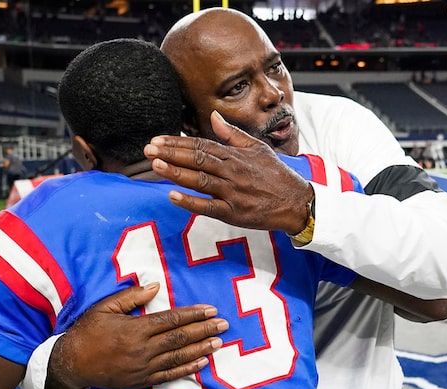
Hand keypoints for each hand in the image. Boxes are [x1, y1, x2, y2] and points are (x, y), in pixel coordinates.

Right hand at [45, 283, 228, 388]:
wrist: (72, 364)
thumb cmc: (88, 331)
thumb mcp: (105, 308)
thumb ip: (132, 297)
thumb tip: (156, 286)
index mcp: (135, 329)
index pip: (172, 320)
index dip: (193, 315)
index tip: (211, 310)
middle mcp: (143, 349)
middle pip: (180, 338)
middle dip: (204, 330)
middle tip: (223, 325)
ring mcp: (144, 367)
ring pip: (178, 357)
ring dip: (201, 349)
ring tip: (218, 342)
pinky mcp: (142, 381)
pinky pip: (170, 375)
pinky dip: (187, 368)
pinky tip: (202, 362)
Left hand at [144, 110, 311, 234]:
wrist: (297, 202)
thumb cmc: (276, 175)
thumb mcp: (258, 148)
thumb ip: (233, 134)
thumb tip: (214, 117)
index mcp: (236, 155)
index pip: (201, 145)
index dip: (178, 142)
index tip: (157, 139)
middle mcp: (232, 171)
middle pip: (197, 159)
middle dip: (171, 154)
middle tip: (148, 150)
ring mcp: (233, 192)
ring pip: (200, 180)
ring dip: (177, 173)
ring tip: (156, 165)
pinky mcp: (234, 212)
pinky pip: (208, 207)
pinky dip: (190, 202)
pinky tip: (173, 196)